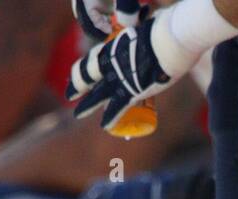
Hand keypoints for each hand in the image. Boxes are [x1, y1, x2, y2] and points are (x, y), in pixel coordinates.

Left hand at [67, 6, 197, 132]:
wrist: (168, 41)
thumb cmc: (161, 34)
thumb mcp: (142, 36)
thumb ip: (140, 44)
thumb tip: (148, 43)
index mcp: (112, 47)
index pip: (91, 60)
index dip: (82, 68)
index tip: (76, 74)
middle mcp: (110, 63)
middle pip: (87, 76)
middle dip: (78, 86)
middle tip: (70, 95)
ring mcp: (118, 78)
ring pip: (97, 95)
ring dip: (87, 105)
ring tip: (77, 114)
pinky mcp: (130, 92)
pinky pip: (117, 108)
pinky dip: (110, 118)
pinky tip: (104, 125)